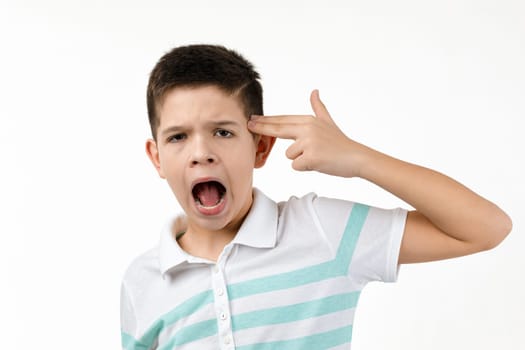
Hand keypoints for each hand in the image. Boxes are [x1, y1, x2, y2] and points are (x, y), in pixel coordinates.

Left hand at [248, 90, 367, 177]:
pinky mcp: (311, 157)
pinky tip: (319, 163)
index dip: (266, 120)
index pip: (283, 120)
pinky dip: (306, 168)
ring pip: (289, 155)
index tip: (252, 118)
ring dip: (300, 159)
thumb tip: (314, 91)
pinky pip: (296, 166)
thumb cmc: (340, 143)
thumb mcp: (328, 121)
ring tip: (317, 157)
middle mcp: (308, 128)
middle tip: (248, 125)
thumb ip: (318, 107)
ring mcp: (309, 142)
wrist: (356, 157)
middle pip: (278, 129)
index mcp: (309, 120)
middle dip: (262, 127)